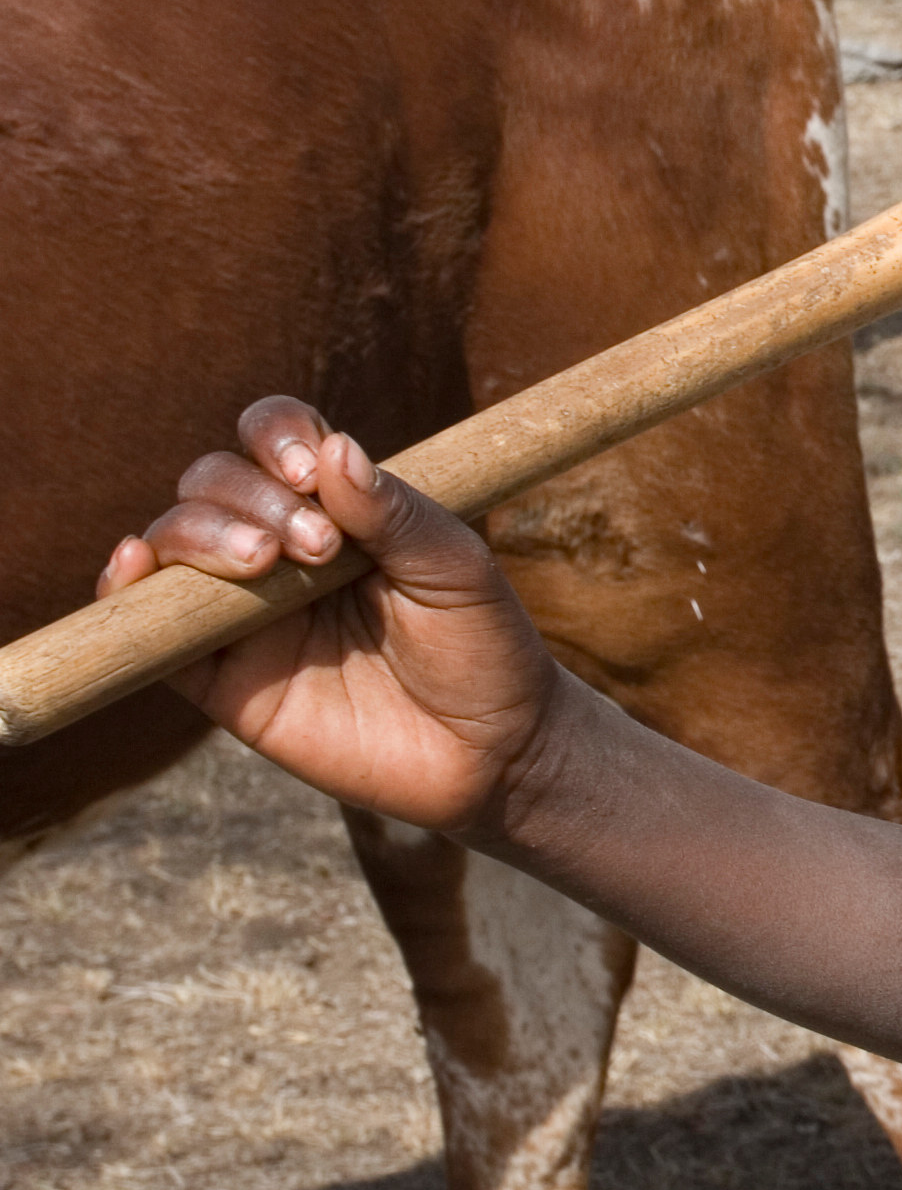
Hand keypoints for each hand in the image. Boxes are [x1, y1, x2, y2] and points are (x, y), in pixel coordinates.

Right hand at [95, 397, 566, 837]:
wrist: (489, 754)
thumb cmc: (481, 646)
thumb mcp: (456, 569)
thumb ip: (395, 512)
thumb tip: (334, 448)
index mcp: (340, 508)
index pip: (278, 440)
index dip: (277, 435)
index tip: (308, 469)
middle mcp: (280, 550)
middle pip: (213, 483)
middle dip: (249, 497)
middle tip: (317, 546)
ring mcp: (245, 612)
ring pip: (173, 542)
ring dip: (199, 534)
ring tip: (264, 564)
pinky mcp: (220, 679)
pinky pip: (149, 631)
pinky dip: (125, 592)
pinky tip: (132, 564)